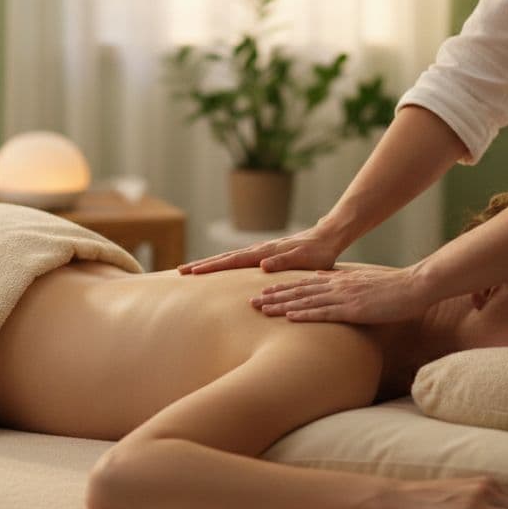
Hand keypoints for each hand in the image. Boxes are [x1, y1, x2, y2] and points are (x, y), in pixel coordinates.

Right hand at [177, 227, 341, 274]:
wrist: (327, 236)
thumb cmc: (318, 251)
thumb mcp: (304, 259)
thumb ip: (284, 262)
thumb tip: (262, 265)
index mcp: (263, 253)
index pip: (231, 261)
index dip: (210, 267)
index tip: (191, 272)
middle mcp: (258, 250)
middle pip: (224, 258)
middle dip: (202, 265)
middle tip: (179, 271)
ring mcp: (260, 251)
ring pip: (230, 258)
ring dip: (210, 264)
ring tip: (193, 270)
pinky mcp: (265, 254)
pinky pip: (239, 260)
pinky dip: (225, 264)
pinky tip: (221, 269)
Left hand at [249, 265, 432, 323]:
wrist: (414, 286)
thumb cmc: (393, 289)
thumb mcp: (364, 283)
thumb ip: (345, 284)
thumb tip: (328, 285)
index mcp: (339, 281)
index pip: (304, 284)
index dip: (282, 289)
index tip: (263, 292)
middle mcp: (336, 286)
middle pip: (298, 291)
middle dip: (273, 297)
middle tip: (251, 302)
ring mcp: (343, 297)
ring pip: (305, 301)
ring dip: (282, 306)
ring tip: (261, 309)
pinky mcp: (353, 309)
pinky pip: (324, 312)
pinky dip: (304, 314)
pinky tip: (289, 317)